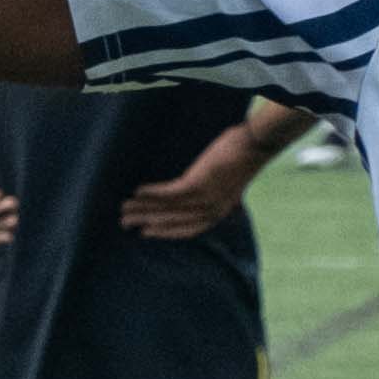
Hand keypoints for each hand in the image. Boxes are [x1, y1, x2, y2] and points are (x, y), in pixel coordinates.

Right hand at [116, 119, 276, 237]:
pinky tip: (137, 191)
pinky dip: (152, 193)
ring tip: (124, 208)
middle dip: (147, 223)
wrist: (255, 145)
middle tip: (125, 224)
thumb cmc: (241, 159)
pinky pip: (169, 193)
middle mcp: (211, 211)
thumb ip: (218, 195)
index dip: (165, 233)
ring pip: (167, 208)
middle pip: (172, 221)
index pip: (187, 230)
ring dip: (143, 209)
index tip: (146, 233)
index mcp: (218, 213)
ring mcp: (205, 198)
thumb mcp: (230, 183)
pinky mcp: (198, 183)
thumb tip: (206, 196)